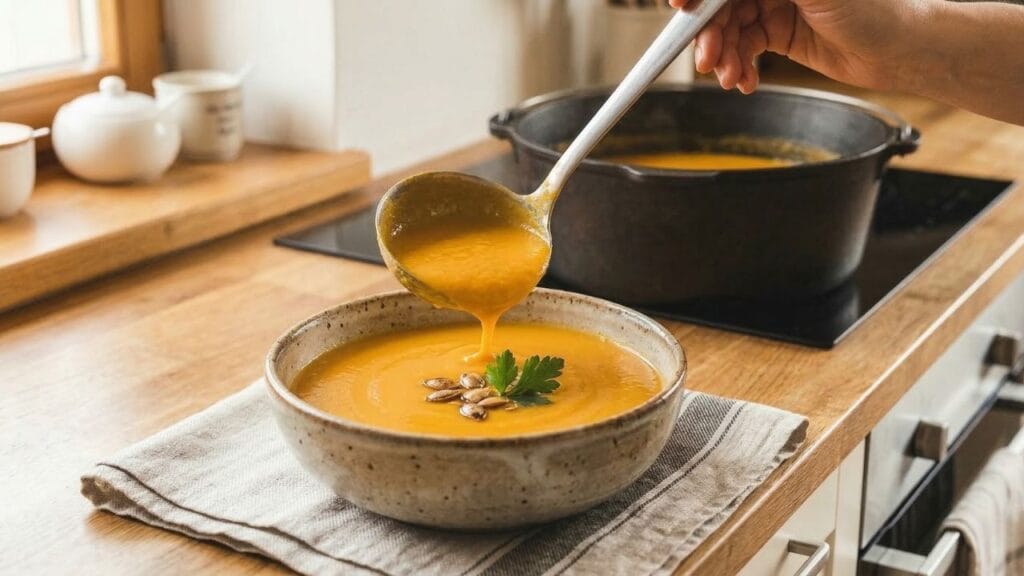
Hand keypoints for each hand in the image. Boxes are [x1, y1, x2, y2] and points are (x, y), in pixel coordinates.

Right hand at [668, 0, 922, 93]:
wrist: (903, 49)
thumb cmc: (874, 6)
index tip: (679, 6)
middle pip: (721, 1)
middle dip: (709, 31)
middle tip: (707, 58)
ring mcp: (775, 2)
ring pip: (730, 27)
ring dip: (724, 55)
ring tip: (730, 78)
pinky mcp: (780, 31)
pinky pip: (745, 46)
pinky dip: (740, 65)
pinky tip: (744, 81)